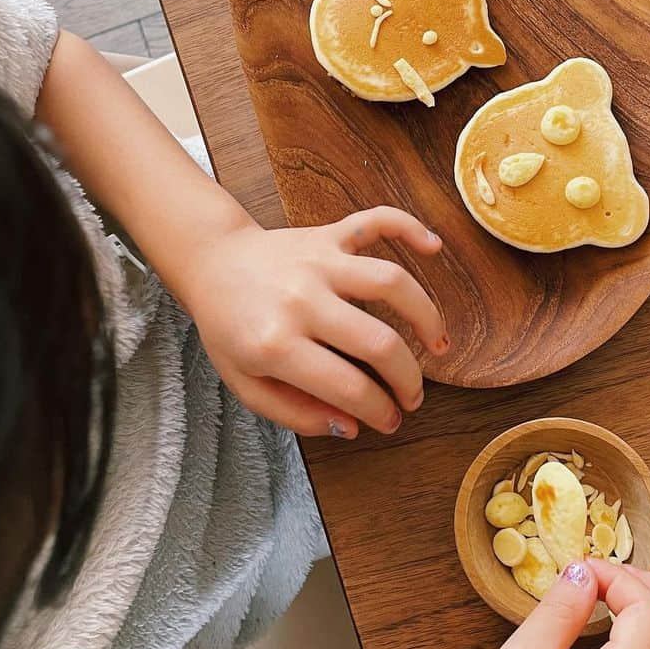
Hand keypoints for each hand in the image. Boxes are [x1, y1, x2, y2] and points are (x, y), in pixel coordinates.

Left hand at [175, 205, 447, 437]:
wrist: (210, 263)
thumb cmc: (229, 328)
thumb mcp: (246, 385)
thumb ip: (296, 413)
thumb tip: (353, 426)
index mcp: (276, 343)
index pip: (347, 386)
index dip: (379, 411)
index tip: (391, 420)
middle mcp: (301, 299)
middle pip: (379, 341)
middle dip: (408, 378)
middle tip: (414, 396)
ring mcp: (318, 261)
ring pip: (390, 281)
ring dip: (426, 315)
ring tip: (439, 344)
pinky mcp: (328, 235)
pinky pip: (376, 222)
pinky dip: (409, 227)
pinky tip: (433, 246)